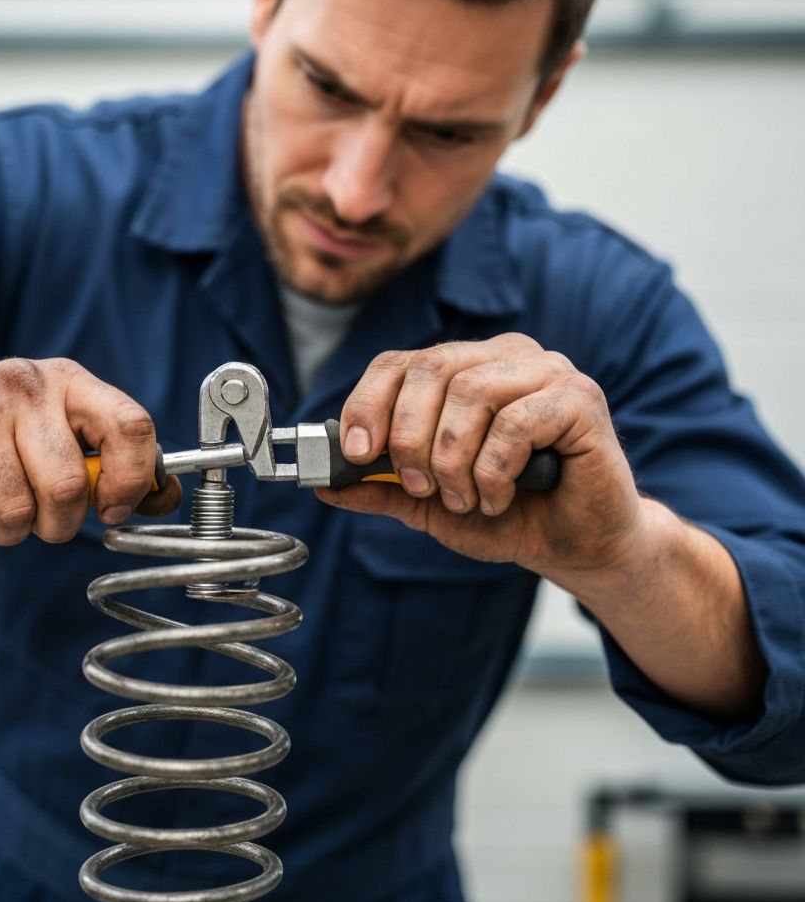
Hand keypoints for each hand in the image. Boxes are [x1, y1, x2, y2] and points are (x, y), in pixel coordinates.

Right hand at [0, 358, 180, 554]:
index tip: (114, 509)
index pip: (131, 425)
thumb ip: (111, 461)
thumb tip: (164, 497)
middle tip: (41, 519)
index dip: (132, 479)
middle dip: (58, 524)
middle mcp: (25, 385)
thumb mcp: (57, 429)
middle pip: (69, 486)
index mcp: (69, 381)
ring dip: (10, 533)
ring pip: (18, 512)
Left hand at [315, 335, 648, 584]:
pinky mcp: (580, 398)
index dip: (367, 403)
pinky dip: (494, 469)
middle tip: (421, 487)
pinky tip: (499, 496)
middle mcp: (503, 356)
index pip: (399, 362)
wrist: (573, 545)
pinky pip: (517, 421)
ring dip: (453, 460)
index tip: (355, 452)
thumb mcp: (426, 504)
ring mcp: (547, 370)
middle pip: (429, 370)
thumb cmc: (505, 513)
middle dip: (409, 439)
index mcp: (464, 368)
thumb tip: (321, 484)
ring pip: (470, 393)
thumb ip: (378, 488)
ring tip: (464, 498)